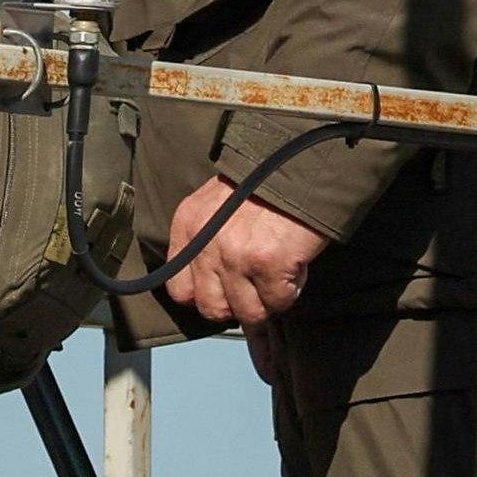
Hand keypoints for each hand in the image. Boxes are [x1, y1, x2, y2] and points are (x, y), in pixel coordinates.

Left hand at [160, 175, 334, 335]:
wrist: (298, 164)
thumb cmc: (261, 186)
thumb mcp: (214, 205)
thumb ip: (204, 241)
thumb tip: (210, 286)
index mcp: (188, 227)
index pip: (179, 290)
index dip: (204, 297)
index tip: (222, 295)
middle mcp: (205, 245)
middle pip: (211, 308)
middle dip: (236, 308)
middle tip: (254, 293)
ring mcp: (236, 257)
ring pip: (247, 312)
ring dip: (266, 303)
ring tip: (276, 279)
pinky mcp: (268, 264)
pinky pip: (277, 301)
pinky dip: (290, 291)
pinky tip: (293, 269)